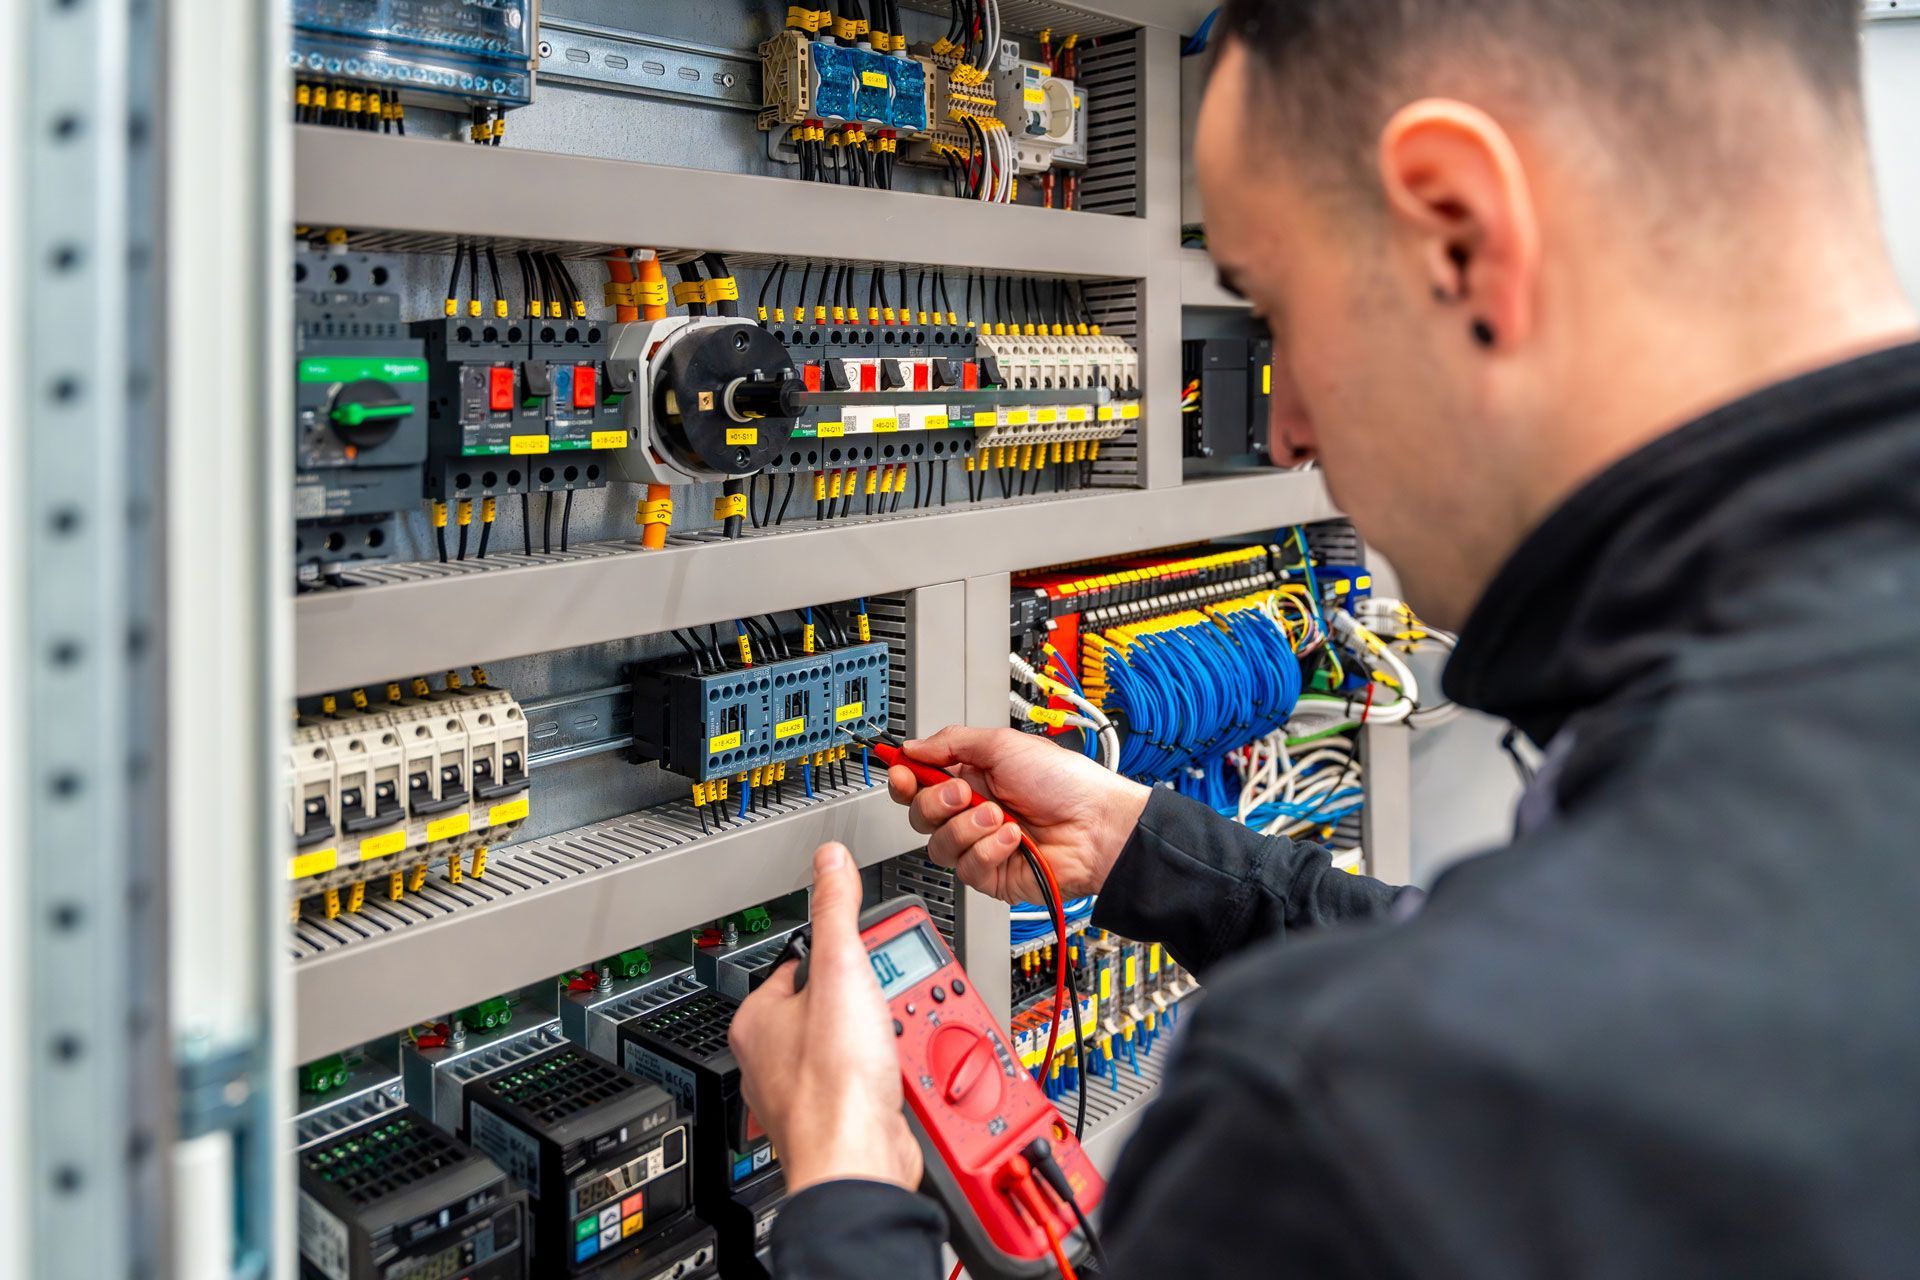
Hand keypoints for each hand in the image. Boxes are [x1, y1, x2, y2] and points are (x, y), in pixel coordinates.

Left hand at [730, 843, 922, 1194]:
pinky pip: (871, 1081)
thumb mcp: (842, 970)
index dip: (841, 953)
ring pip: (856, 1045)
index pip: (800, 963)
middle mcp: (774, 1058)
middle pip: (835, 1004)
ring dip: (887, 1040)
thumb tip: (830, 862)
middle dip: (872, 1002)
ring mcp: (807, 1092)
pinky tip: (903, 1076)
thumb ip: (837, 911)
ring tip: (898, 1042)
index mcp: (758, 1020)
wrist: (858, 1162)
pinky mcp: (840, 1118)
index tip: (869, 951)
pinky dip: (893, 1076)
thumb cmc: (834, 1082)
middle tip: (890, 1004)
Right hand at [888, 726, 1149, 903]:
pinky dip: (988, 850)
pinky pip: (966, 868)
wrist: (1098, 825)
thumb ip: (952, 743)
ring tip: (998, 816)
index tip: (900, 772)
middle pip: (920, 815)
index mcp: (973, 777)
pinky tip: (1013, 838)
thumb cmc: (1066, 783)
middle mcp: (972, 812)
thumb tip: (913, 746)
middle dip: (936, 802)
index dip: (904, 778)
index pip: (920, 781)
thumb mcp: (1004, 745)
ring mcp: (981, 845)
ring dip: (967, 827)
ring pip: (939, 844)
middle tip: (962, 793)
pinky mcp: (992, 874)